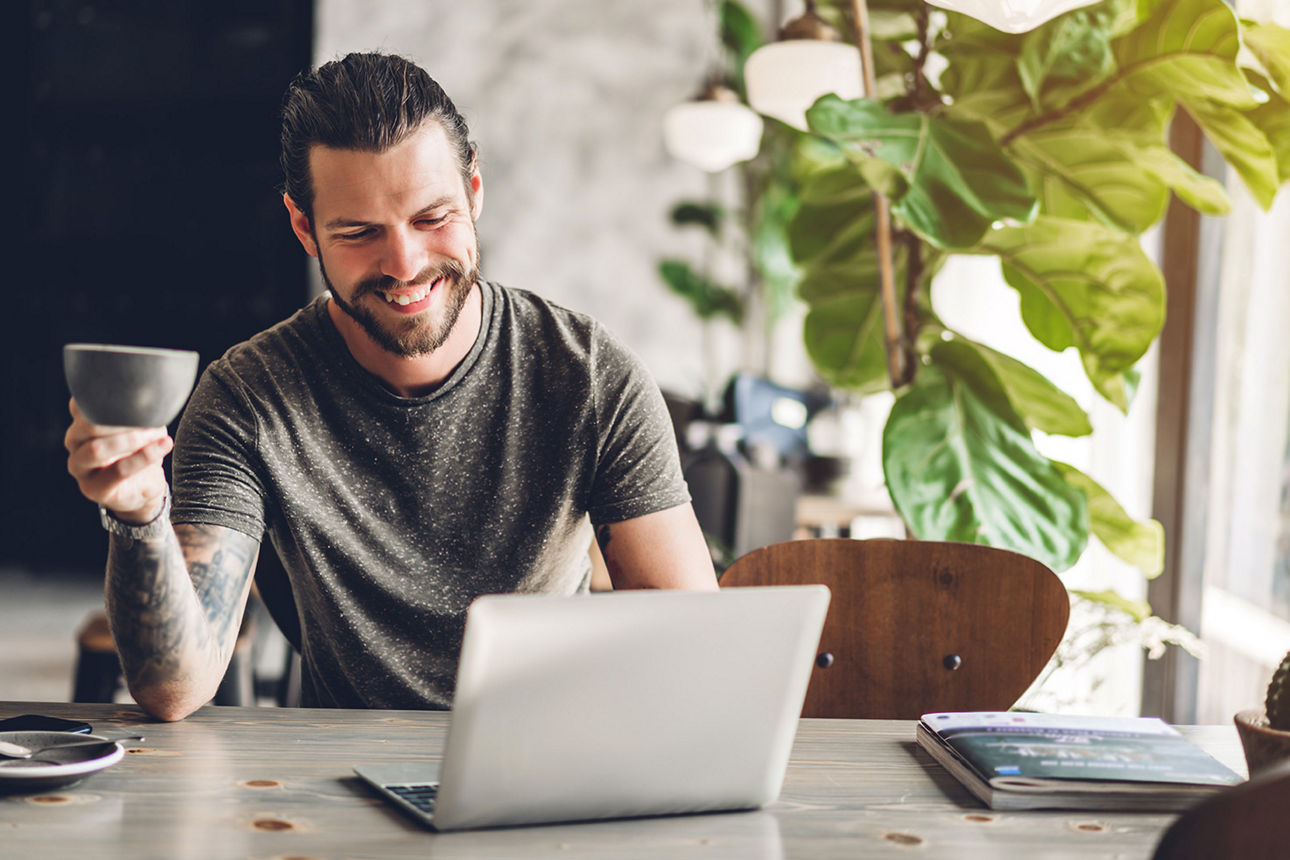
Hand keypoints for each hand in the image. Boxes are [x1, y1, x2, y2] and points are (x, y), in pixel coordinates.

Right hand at [65, 398, 172, 522]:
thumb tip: (154, 397)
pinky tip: (164, 445)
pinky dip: (144, 457)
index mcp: (81, 422)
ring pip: (97, 449)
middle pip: (88, 424)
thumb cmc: (138, 450)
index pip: (82, 403)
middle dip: (123, 419)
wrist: (141, 487)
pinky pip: (118, 471)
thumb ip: (137, 410)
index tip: (138, 395)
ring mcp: (79, 466)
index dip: (110, 397)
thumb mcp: (139, 424)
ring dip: (131, 440)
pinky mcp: (93, 487)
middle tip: (152, 416)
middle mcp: (75, 441)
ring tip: (157, 433)